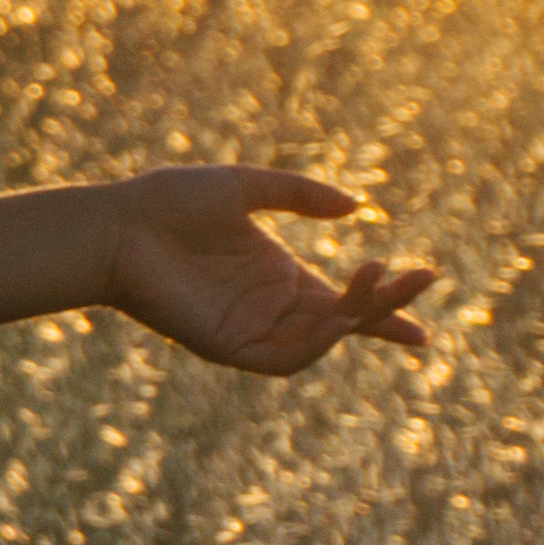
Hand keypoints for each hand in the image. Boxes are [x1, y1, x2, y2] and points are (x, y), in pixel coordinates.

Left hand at [104, 168, 434, 374]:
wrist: (116, 224)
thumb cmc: (169, 202)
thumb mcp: (245, 187)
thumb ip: (300, 194)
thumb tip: (358, 207)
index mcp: (278, 277)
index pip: (343, 302)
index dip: (384, 310)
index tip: (426, 328)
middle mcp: (270, 309)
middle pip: (344, 320)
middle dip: (386, 305)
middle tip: (422, 276)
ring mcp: (250, 331)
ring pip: (322, 339)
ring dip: (358, 315)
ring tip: (380, 277)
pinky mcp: (228, 347)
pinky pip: (285, 358)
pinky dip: (316, 342)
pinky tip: (336, 314)